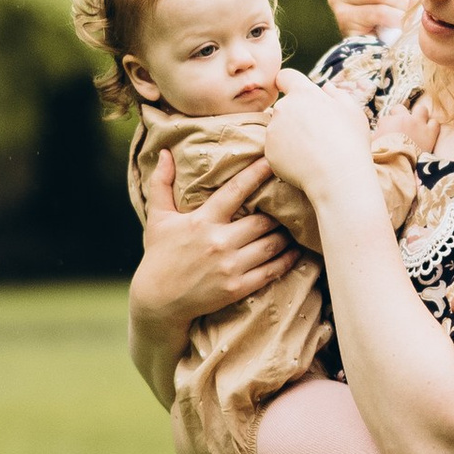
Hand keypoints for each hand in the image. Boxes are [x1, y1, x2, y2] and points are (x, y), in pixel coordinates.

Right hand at [133, 147, 293, 330]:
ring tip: (296, 226)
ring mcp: (230, 266)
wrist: (158, 301)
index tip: (273, 161)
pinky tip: (295, 252)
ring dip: (287, 234)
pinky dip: (287, 260)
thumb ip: (161, 183)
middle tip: (292, 202)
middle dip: (279, 211)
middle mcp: (218, 242)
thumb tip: (163, 152)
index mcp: (202, 220)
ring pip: (271, 244)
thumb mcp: (157, 218)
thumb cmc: (158, 256)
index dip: (256, 173)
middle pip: (262, 220)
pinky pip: (271, 271)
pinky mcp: (237, 287)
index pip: (235, 191)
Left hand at [259, 65, 375, 202]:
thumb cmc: (350, 141)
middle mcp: (283, 108)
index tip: (296, 94)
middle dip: (296, 115)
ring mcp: (273, 130)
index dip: (290, 83)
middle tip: (317, 133)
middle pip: (284, 106)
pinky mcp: (268, 152)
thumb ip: (337, 95)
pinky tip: (304, 163)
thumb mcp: (352, 112)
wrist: (339, 177)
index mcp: (303, 93)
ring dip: (290, 135)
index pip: (285, 77)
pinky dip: (286, 154)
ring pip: (279, 128)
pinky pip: (276, 149)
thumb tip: (326, 87)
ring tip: (312, 150)